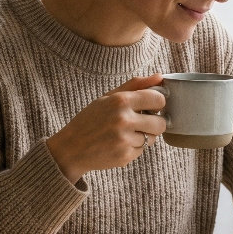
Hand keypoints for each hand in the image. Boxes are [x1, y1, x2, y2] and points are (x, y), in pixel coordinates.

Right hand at [46, 74, 167, 183]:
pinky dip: (133, 148)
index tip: (151, 106)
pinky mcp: (124, 157)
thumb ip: (135, 85)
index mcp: (120, 101)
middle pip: (161, 123)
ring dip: (143, 136)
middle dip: (155, 123)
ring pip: (151, 138)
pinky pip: (142, 150)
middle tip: (142, 122)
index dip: (158, 103)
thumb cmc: (91, 119)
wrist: (71, 148)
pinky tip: (118, 144)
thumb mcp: (108, 97)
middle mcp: (124, 120)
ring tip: (125, 134)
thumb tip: (160, 76)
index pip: (158, 99)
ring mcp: (124, 140)